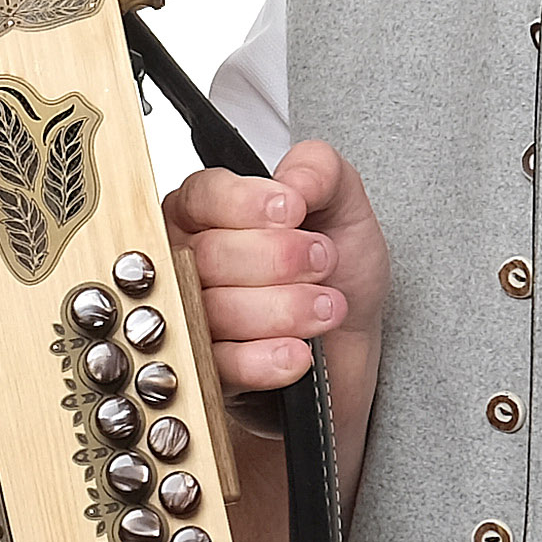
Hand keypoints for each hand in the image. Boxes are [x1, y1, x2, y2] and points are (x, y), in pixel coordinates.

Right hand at [172, 135, 381, 400]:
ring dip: (282, 308)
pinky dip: (264, 359)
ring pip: (214, 310)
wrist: (351, 343)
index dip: (245, 203)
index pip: (202, 196)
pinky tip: (299, 351)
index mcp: (210, 213)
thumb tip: (294, 180)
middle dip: (276, 258)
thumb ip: (322, 171)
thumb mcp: (344, 207)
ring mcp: (193, 317)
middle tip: (323, 262)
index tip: (293, 211)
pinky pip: (221, 365)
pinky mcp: (206, 371)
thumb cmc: (337, 274)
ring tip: (327, 308)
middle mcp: (191, 261)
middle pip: (207, 254)